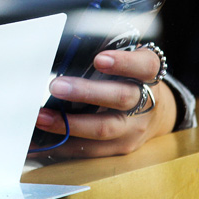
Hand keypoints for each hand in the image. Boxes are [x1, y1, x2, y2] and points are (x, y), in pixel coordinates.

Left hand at [31, 47, 176, 158]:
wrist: (156, 114)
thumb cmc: (129, 78)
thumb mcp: (128, 60)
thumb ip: (107, 52)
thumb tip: (66, 47)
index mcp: (148, 74)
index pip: (144, 65)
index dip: (123, 62)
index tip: (98, 59)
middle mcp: (146, 102)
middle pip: (120, 98)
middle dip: (85, 92)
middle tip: (55, 86)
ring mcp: (135, 129)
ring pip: (103, 128)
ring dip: (68, 124)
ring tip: (41, 117)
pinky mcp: (122, 148)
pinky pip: (92, 151)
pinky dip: (66, 145)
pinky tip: (44, 140)